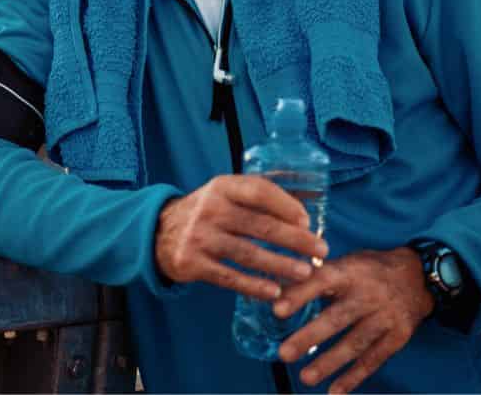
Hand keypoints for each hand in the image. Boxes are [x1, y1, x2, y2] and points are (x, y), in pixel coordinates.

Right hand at [154, 175, 328, 300]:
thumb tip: (303, 219)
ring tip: (305, 273)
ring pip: (248, 254)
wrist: (158, 233)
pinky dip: (253, 286)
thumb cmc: (207, 213)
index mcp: (221, 187)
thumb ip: (256, 199)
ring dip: (280, 265)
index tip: (308, 222)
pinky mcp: (192, 262)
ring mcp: (199, 237)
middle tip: (321, 251)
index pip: (259, 192)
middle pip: (260, 226)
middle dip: (295, 240)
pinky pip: (229, 277)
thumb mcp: (224, 194)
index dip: (287, 206)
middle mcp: (209, 209)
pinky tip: (274, 292)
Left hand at [272, 246, 434, 392]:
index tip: (277, 311)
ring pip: (354, 344)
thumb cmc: (369, 270)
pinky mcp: (398, 337)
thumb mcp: (345, 264)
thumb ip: (315, 277)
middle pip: (337, 318)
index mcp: (350, 272)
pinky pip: (373, 360)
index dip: (300, 295)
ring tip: (305, 378)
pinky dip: (354, 377)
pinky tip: (335, 391)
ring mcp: (385, 318)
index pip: (322, 281)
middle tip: (284, 353)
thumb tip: (275, 290)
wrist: (418, 276)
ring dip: (329, 363)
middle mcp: (369, 295)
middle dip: (309, 337)